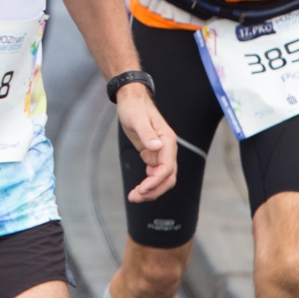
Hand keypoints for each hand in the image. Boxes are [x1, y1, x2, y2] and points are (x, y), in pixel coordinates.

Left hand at [116, 83, 176, 201]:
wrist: (131, 100)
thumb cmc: (134, 108)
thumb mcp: (137, 120)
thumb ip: (147, 134)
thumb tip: (156, 147)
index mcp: (167, 141)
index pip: (167, 168)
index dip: (155, 181)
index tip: (142, 189)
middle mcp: (167, 148)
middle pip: (167, 177)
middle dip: (154, 190)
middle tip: (135, 197)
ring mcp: (160, 152)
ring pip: (161, 178)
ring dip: (150, 190)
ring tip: (134, 197)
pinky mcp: (152, 154)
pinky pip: (154, 174)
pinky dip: (148, 183)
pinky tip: (138, 188)